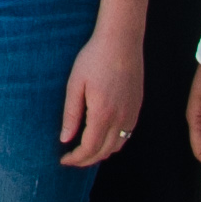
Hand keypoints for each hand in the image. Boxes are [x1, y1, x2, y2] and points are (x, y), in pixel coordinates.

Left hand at [59, 27, 143, 168]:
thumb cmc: (94, 58)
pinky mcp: (137, 108)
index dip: (76, 159)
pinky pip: (126, 135)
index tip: (63, 160)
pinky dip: (113, 143)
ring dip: (100, 153)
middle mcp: (120, 118)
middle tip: (71, 158)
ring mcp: (132, 114)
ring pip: (117, 146)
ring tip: (84, 150)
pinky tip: (101, 136)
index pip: (89, 148)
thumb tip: (65, 139)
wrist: (121, 41)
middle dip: (86, 160)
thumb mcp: (75, 84)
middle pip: (104, 152)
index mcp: (102, 114)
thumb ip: (71, 114)